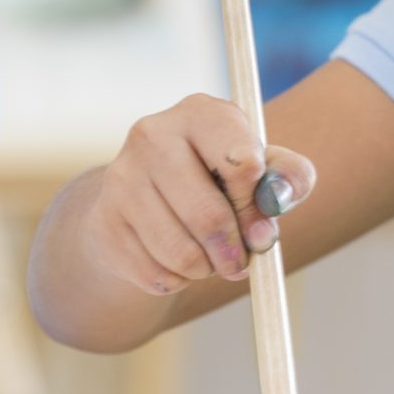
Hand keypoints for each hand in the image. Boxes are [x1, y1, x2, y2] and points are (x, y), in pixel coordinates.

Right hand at [86, 95, 316, 295]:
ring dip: (206, 269)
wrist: (149, 197)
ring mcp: (121, 177)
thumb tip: (277, 200)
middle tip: (242, 261)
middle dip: (235, 251)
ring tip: (208, 257)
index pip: (242, 163)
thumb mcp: (263, 169)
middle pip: (209, 216)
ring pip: (181, 253)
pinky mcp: (104, 221)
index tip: (258, 218)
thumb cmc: (219, 179)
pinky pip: (155, 274)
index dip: (255, 204)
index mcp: (200, 113)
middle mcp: (152, 134)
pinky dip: (177, 280)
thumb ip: (289, 177)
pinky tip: (176, 260)